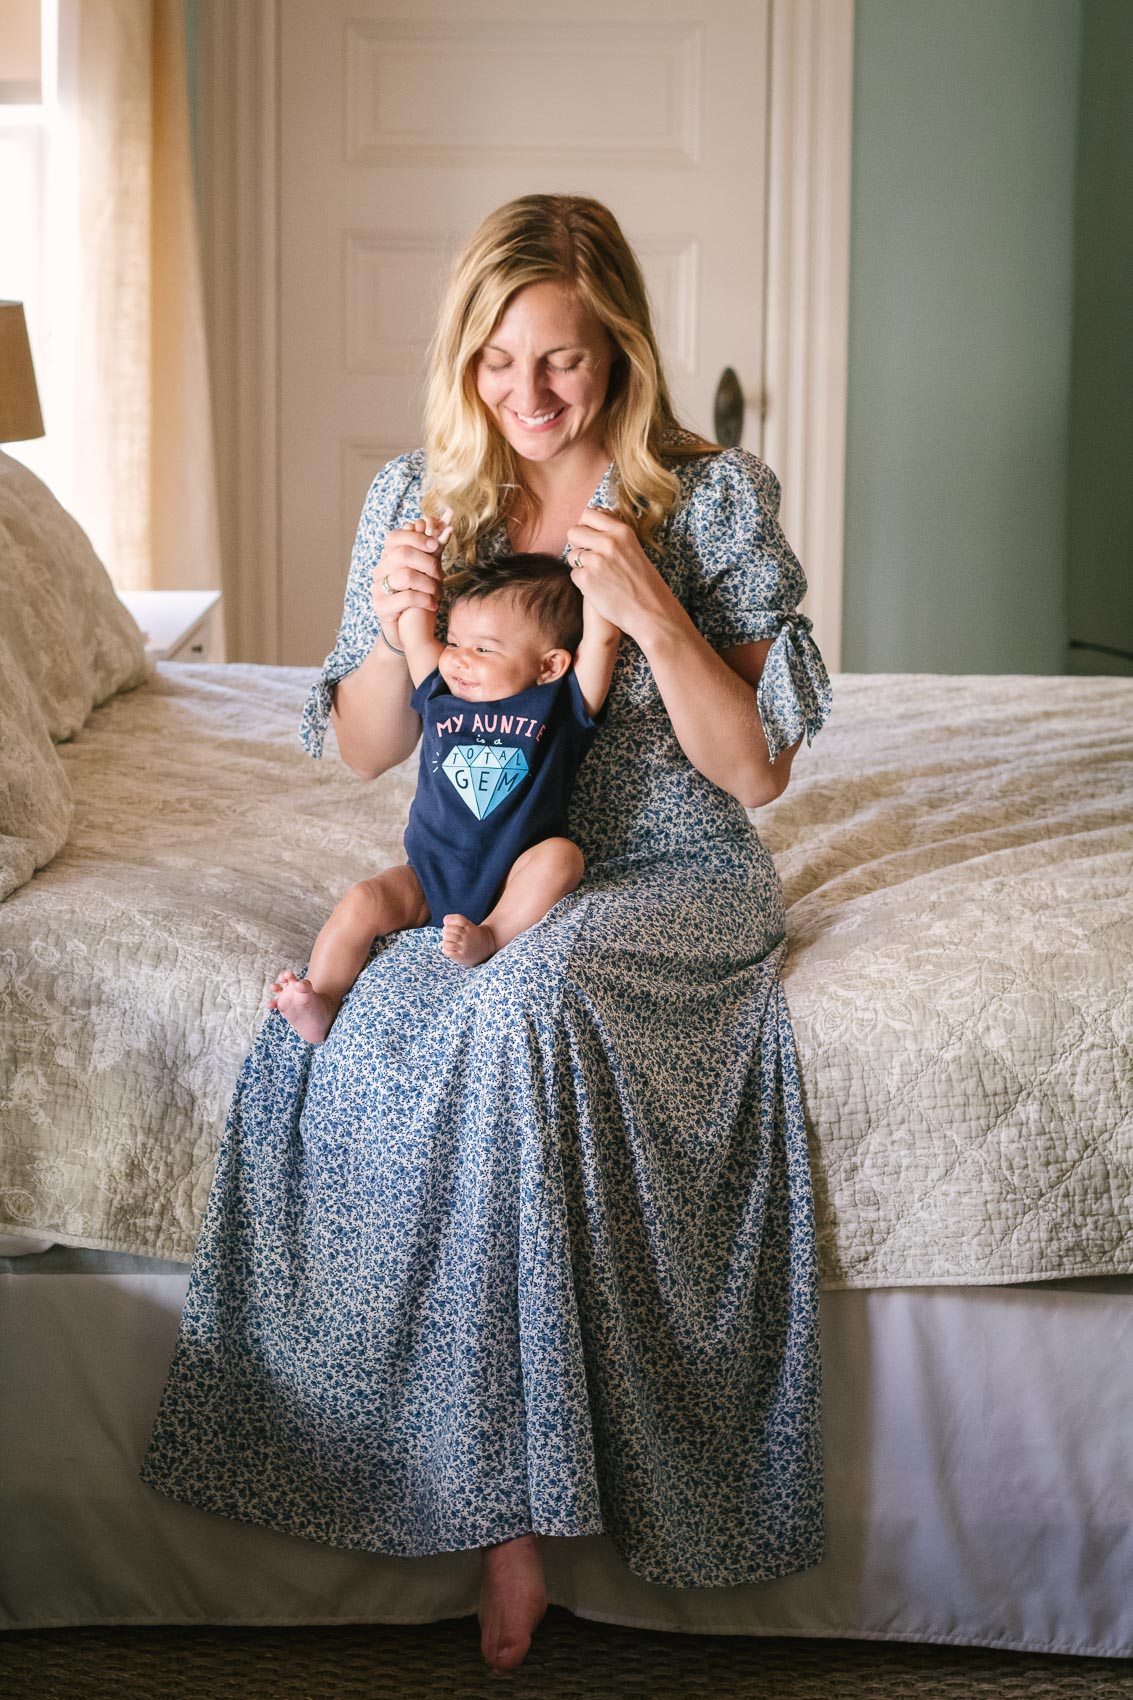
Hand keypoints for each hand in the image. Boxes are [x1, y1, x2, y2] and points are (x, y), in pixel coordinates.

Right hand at [372, 510, 451, 644]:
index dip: (416, 538)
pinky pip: (406, 597)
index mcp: (388, 558)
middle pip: (402, 554)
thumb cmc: (420, 597)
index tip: (436, 545)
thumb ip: (434, 548)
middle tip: (440, 574)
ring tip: (437, 592)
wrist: (408, 631)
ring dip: (428, 583)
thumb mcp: (428, 571)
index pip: (395, 537)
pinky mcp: (381, 607)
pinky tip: (432, 605)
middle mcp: (380, 571)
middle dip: (427, 562)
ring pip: (405, 576)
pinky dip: (424, 599)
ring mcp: (378, 589)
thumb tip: (446, 521)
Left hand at [564, 507, 675, 643]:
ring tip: (599, 575)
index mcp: (622, 531)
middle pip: (574, 531)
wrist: (651, 611)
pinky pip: (574, 573)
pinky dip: (582, 582)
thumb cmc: (643, 582)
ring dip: (580, 564)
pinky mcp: (587, 579)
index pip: (588, 514)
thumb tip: (593, 514)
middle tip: (590, 558)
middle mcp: (608, 542)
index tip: (590, 538)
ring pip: (572, 554)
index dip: (586, 527)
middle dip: (578, 544)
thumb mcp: (634, 548)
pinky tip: (599, 588)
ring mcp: (596, 560)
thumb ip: (614, 532)